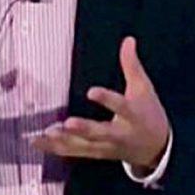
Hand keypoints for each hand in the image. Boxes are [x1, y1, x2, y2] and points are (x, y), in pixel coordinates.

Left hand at [32, 37, 170, 168]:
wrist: (156, 149)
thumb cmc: (149, 114)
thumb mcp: (144, 89)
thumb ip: (132, 66)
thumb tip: (128, 41)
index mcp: (133, 115)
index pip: (121, 106)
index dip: (107, 100)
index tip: (92, 92)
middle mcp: (119, 134)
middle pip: (101, 133)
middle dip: (84, 129)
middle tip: (67, 123)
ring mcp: (106, 147)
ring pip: (84, 146)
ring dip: (65, 141)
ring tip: (47, 133)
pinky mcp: (95, 153)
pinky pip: (74, 152)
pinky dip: (56, 148)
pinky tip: (38, 141)